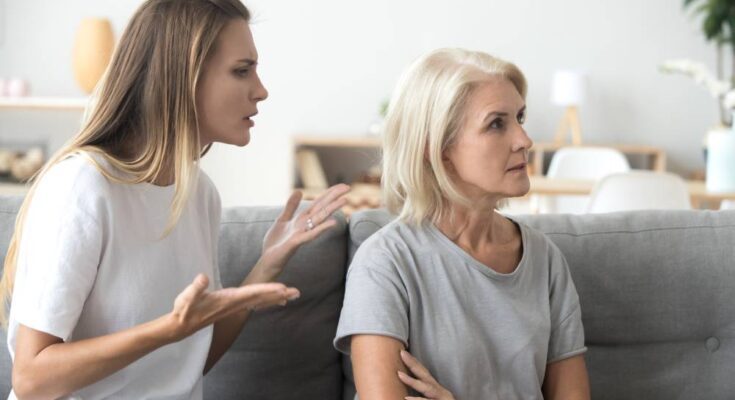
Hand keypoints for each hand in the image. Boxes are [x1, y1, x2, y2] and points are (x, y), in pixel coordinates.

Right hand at [168, 274, 299, 340]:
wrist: (180, 326)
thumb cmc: (184, 310)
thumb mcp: (186, 298)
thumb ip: (195, 288)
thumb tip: (203, 278)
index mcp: (227, 299)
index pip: (251, 292)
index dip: (267, 289)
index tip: (282, 287)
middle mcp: (235, 304)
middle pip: (261, 298)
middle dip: (279, 294)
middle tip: (297, 292)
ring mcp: (234, 306)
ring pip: (260, 301)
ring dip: (276, 297)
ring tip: (292, 295)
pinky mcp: (232, 307)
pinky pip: (254, 303)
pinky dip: (266, 301)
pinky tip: (275, 301)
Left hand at [258, 184, 349, 275]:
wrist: (267, 261)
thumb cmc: (276, 243)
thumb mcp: (282, 220)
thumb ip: (291, 206)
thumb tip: (299, 191)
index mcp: (302, 219)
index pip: (319, 203)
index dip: (330, 193)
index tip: (343, 185)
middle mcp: (305, 225)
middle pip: (322, 208)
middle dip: (334, 197)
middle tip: (348, 187)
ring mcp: (302, 233)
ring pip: (319, 218)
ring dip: (332, 209)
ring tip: (345, 200)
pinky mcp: (296, 242)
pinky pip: (311, 234)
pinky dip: (322, 228)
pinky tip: (333, 222)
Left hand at [398, 350, 455, 399]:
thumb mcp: (433, 398)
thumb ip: (424, 395)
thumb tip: (406, 393)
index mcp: (437, 390)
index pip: (424, 374)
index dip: (414, 363)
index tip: (403, 352)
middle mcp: (441, 392)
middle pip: (425, 376)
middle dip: (413, 364)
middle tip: (402, 353)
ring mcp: (442, 398)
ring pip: (427, 389)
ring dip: (413, 381)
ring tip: (399, 375)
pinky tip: (407, 398)